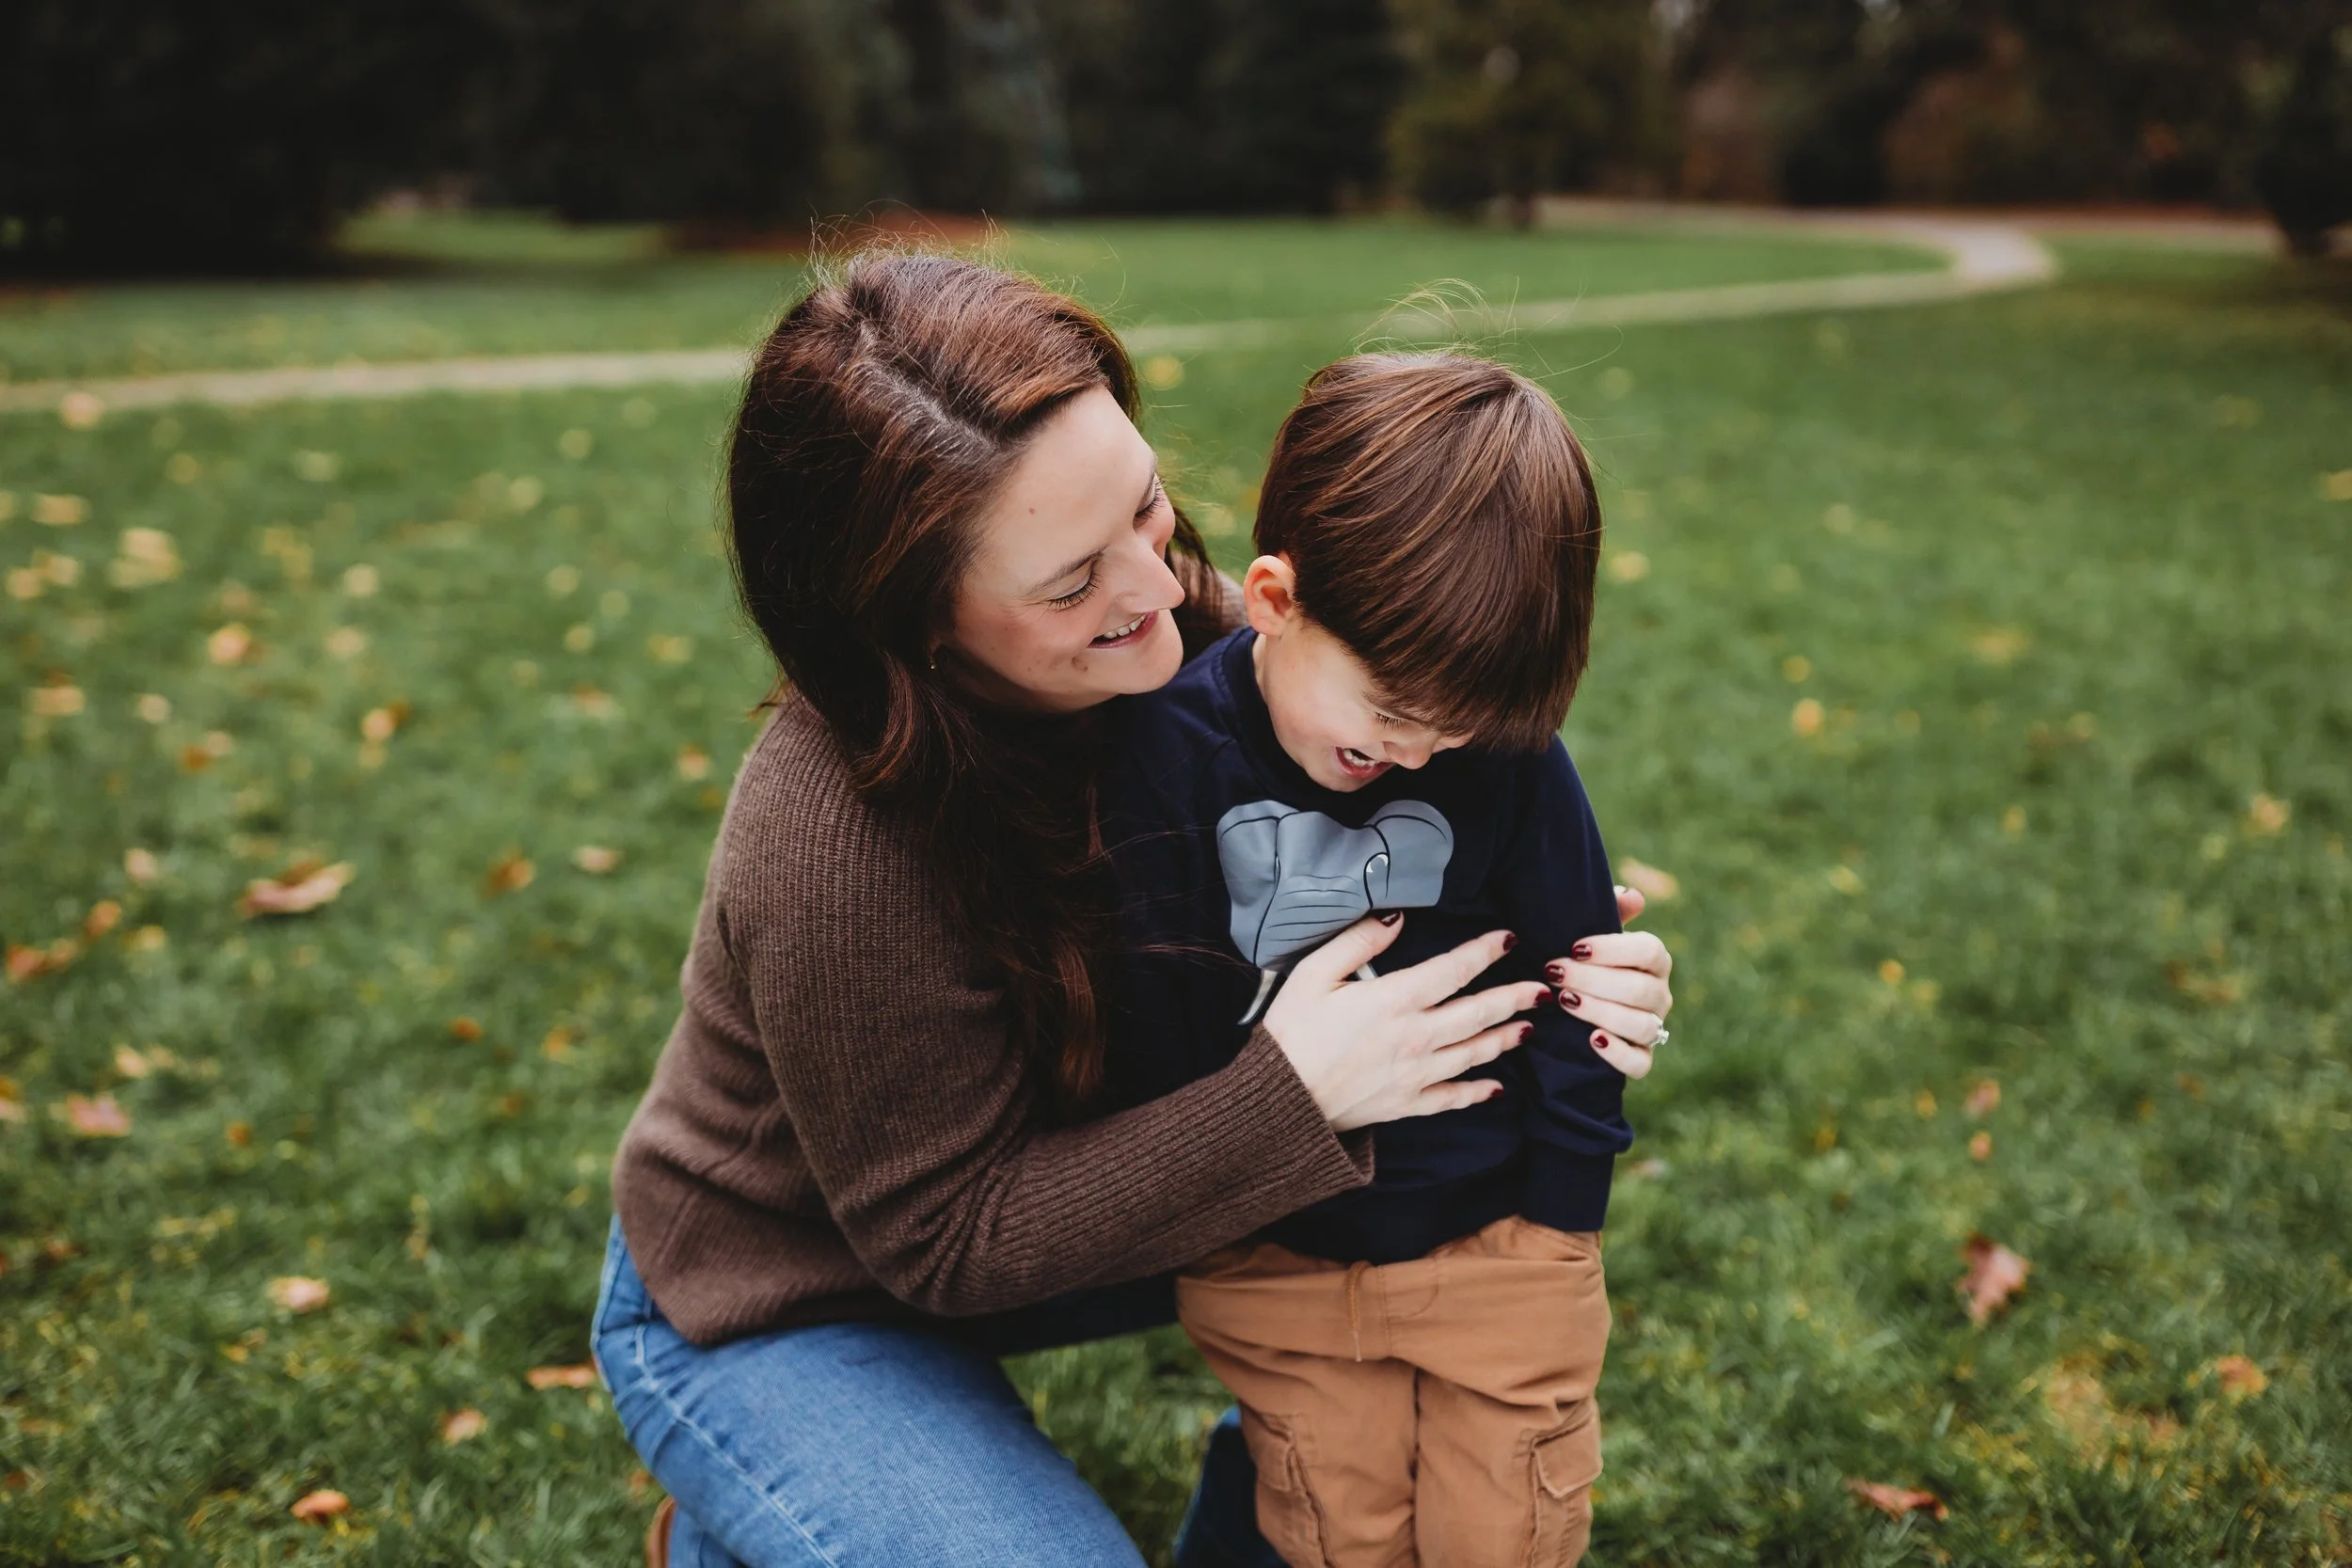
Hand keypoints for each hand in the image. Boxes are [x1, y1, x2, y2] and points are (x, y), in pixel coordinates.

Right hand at [1262, 916, 1548, 1132]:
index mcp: (1395, 1000)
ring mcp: (1416, 1074)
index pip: (1454, 970)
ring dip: (1505, 1038)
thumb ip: (1357, 942)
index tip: (1509, 939)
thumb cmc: (1292, 1033)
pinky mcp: (1407, 1105)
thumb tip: (1395, 919)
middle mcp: (1416, 1037)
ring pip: (1474, 1053)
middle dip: (1514, 998)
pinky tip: (1498, 1087)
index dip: (1485, 952)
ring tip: (1528, 1027)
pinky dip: (1479, 1092)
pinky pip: (1453, 1098)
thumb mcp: (1314, 974)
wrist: (1279, 1100)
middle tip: (1543, 989)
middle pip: (1478, 1013)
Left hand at [1544, 884, 1673, 1078]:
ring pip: (1641, 1024)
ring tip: (1565, 1001)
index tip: (1574, 947)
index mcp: (1654, 960)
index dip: (1613, 949)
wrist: (1571, 1004)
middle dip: (1594, 980)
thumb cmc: (1583, 960)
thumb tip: (1633, 897)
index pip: (1649, 951)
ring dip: (1601, 1012)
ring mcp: (1653, 1028)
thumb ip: (1608, 910)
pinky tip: (1592, 1040)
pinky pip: (1640, 1063)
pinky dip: (1618, 1054)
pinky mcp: (1640, 1058)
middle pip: (1640, 989)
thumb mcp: (1589, 933)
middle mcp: (1659, 994)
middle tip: (1555, 972)